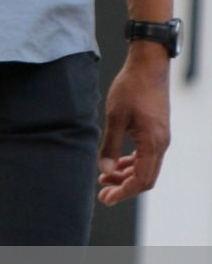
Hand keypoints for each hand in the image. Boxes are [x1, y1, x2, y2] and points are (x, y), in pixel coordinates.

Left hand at [98, 42, 171, 205]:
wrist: (148, 65)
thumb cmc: (132, 88)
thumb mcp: (115, 117)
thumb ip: (110, 145)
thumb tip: (105, 170)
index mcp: (153, 143)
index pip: (141, 180)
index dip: (124, 192)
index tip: (106, 198)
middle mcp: (161, 144)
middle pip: (146, 178)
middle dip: (124, 188)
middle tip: (103, 194)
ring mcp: (160, 138)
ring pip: (146, 168)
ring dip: (126, 176)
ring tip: (104, 178)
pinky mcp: (156, 131)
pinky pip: (146, 156)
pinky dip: (132, 163)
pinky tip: (117, 163)